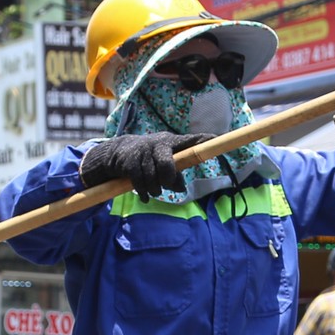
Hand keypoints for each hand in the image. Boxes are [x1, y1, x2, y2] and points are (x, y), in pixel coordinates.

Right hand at [80, 133, 208, 199]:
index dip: (202, 140)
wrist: (119, 152)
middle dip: (167, 179)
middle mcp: (159, 143)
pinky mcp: (130, 162)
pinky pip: (140, 183)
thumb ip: (176, 176)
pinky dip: (144, 193)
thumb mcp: (165, 164)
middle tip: (166, 183)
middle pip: (166, 165)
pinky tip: (146, 196)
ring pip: (152, 178)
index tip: (215, 138)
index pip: (190, 140)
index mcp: (172, 142)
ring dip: (155, 190)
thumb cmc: (151, 159)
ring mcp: (143, 152)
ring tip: (155, 191)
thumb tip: (180, 189)